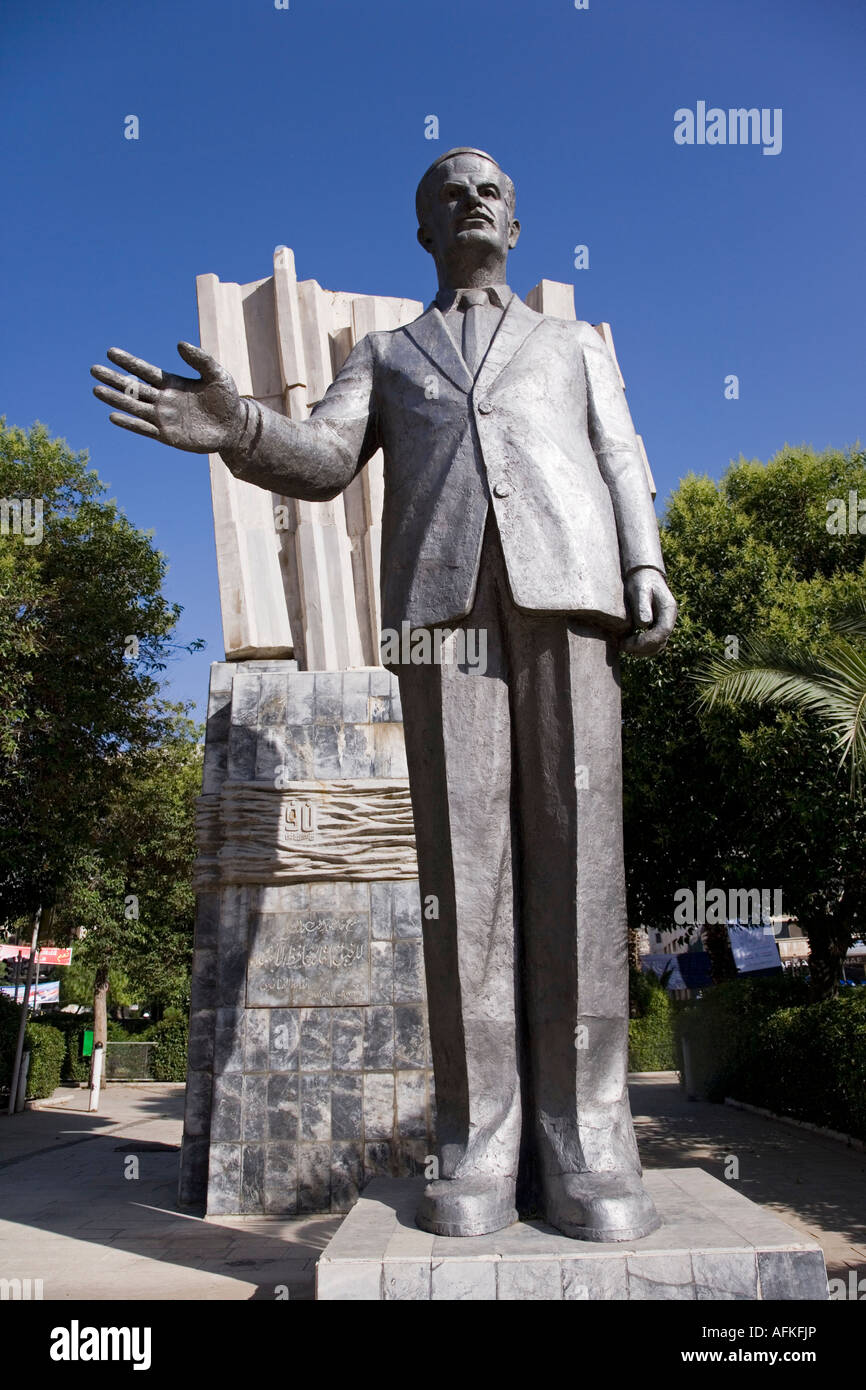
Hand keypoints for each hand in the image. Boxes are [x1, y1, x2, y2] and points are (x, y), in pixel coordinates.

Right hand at [91, 342, 243, 452]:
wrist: (235, 428)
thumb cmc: (227, 400)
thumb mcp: (217, 374)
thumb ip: (199, 359)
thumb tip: (179, 344)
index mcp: (173, 383)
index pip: (145, 370)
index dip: (128, 362)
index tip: (110, 352)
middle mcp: (164, 399)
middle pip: (134, 387)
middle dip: (114, 379)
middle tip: (93, 369)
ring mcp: (164, 418)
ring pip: (134, 407)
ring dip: (115, 399)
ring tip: (95, 389)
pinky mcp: (167, 435)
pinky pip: (144, 429)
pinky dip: (129, 423)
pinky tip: (112, 416)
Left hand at [620, 568, 676, 655]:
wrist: (644, 575)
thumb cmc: (641, 581)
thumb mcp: (640, 590)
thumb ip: (642, 605)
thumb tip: (644, 624)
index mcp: (668, 610)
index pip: (662, 632)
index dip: (646, 641)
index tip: (628, 643)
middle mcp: (669, 619)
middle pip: (660, 642)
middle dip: (642, 648)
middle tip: (622, 646)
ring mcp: (664, 623)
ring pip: (657, 645)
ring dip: (642, 650)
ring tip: (624, 647)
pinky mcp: (657, 626)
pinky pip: (653, 642)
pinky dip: (642, 647)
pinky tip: (628, 644)